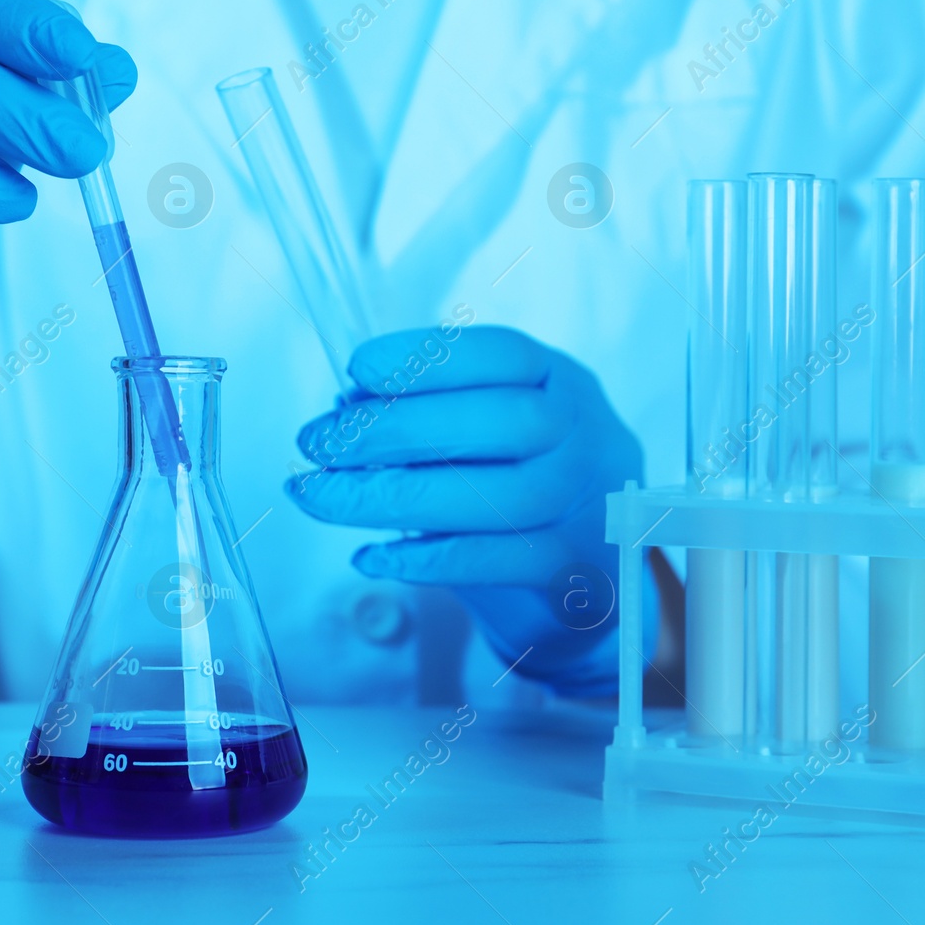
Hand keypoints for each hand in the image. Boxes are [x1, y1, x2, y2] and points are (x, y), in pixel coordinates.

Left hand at [287, 325, 645, 692]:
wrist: (606, 568)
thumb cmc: (527, 481)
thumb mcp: (492, 434)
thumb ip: (430, 415)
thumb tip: (345, 408)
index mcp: (561, 383)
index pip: (503, 354)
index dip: (428, 357)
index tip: (355, 370)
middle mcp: (586, 435)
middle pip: (502, 423)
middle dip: (398, 429)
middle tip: (318, 443)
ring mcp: (588, 504)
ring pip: (498, 498)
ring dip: (395, 496)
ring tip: (321, 498)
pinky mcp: (577, 570)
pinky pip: (501, 563)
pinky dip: (428, 558)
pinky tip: (372, 556)